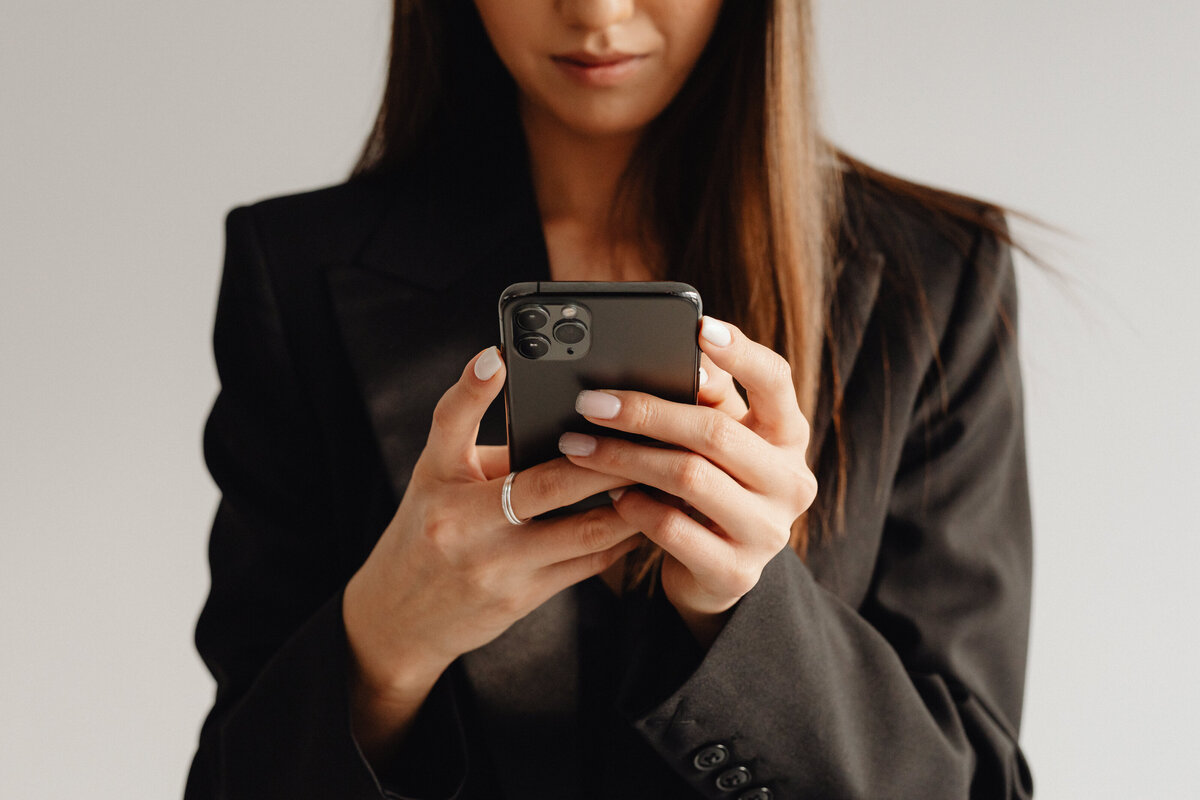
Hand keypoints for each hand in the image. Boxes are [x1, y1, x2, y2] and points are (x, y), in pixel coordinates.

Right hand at [342, 346, 640, 756]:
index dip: (473, 389)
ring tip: (663, 475)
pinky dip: (622, 538)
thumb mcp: (438, 480)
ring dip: (630, 504)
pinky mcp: (522, 598)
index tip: (498, 357)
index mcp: (439, 480)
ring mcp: (496, 566)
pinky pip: (586, 565)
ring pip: (583, 532)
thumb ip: (488, 446)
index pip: (450, 424)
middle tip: (646, 434)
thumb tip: (560, 416)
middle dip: (606, 459)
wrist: (400, 620)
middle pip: (546, 484)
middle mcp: (463, 523)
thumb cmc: (426, 532)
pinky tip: (647, 516)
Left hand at [557, 316, 817, 645]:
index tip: (698, 326)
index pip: (776, 381)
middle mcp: (791, 481)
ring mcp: (768, 530)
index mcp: (789, 436)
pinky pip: (673, 528)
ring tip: (579, 447)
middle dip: (646, 412)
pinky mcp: (736, 572)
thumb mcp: (712, 442)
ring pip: (689, 478)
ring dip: (624, 459)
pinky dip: (635, 507)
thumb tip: (685, 356)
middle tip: (590, 403)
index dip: (740, 352)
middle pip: (715, 431)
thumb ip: (705, 401)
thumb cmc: (710, 488)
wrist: (718, 574)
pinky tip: (611, 495)